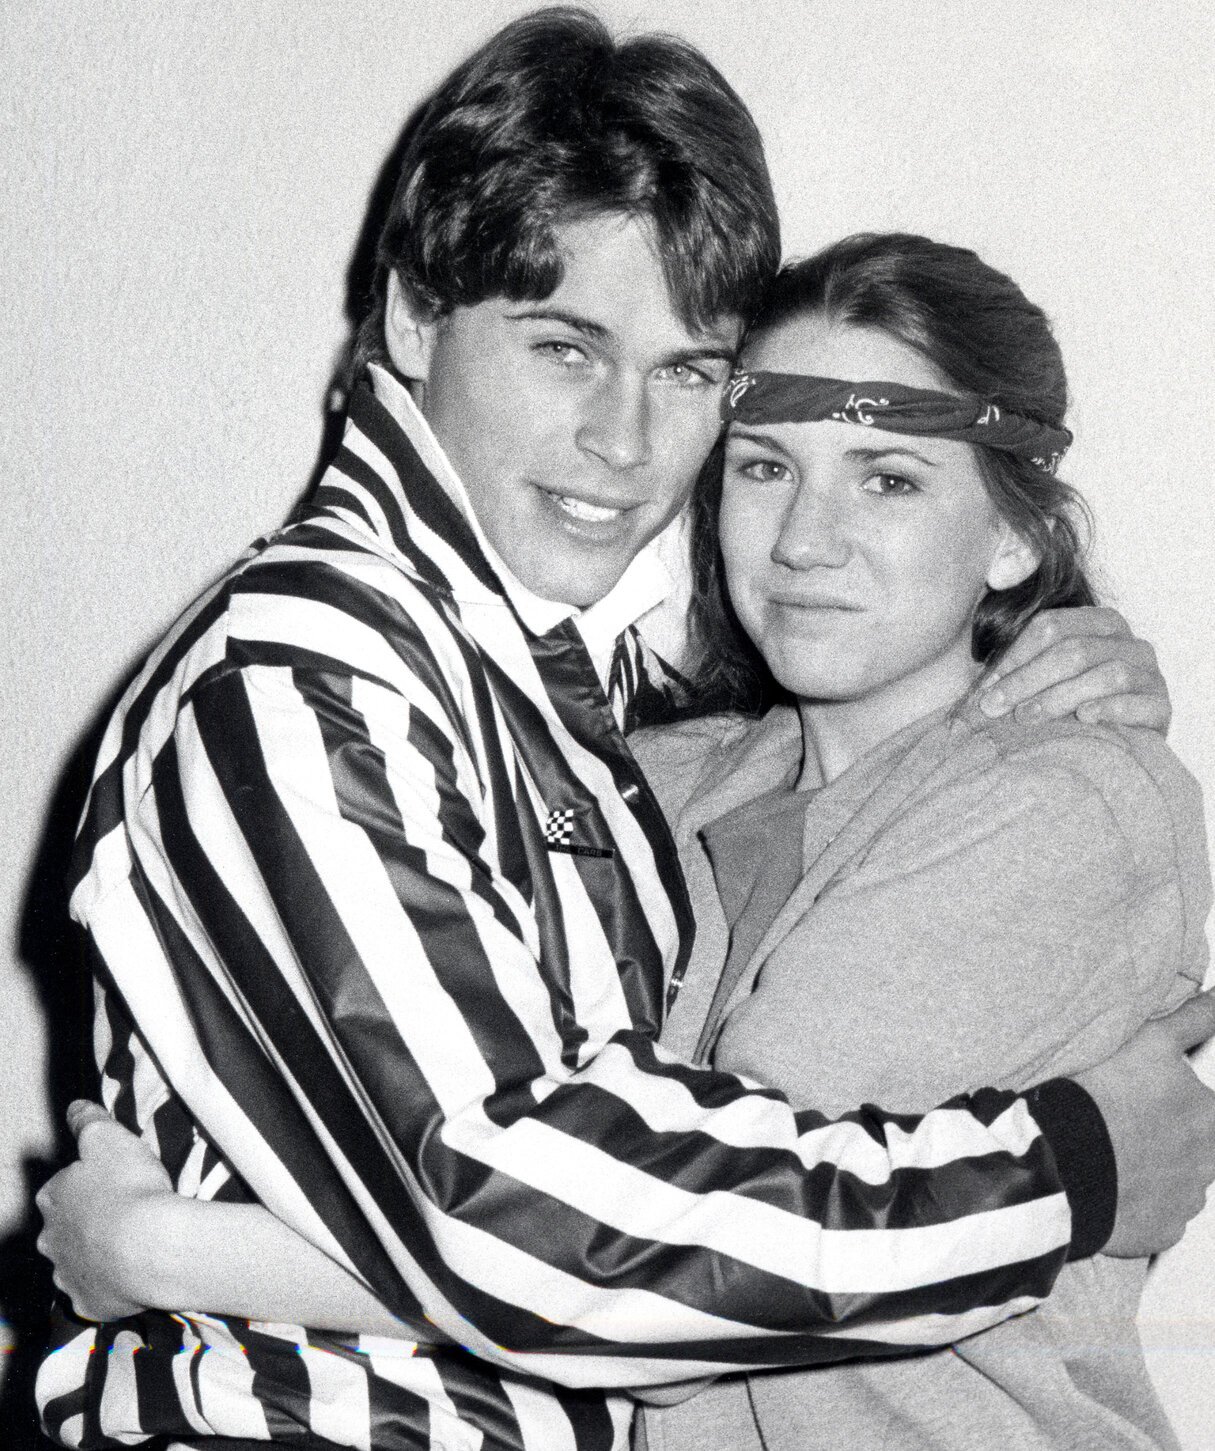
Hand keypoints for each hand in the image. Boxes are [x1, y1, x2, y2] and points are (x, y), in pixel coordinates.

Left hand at [35, 1101, 173, 1320]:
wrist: (150, 1247)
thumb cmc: (129, 1187)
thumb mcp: (109, 1137)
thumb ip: (88, 1121)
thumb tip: (75, 1107)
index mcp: (52, 1197)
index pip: (60, 1187)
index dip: (85, 1184)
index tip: (110, 1182)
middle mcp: (50, 1238)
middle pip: (63, 1228)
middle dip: (85, 1223)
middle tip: (122, 1214)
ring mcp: (67, 1275)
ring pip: (76, 1262)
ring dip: (96, 1255)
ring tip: (130, 1245)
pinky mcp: (88, 1303)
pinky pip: (96, 1293)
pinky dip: (110, 1285)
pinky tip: (131, 1275)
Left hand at [977, 606, 1169, 731]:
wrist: (1119, 739)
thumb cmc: (1071, 704)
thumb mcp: (1045, 677)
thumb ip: (1019, 663)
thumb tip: (979, 667)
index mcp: (1100, 623)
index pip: (1052, 627)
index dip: (1014, 656)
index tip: (985, 687)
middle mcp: (1130, 642)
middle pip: (1074, 651)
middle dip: (1027, 680)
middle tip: (994, 707)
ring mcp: (1151, 674)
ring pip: (1106, 675)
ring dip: (1059, 697)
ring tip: (1026, 718)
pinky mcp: (1162, 707)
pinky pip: (1138, 702)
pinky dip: (1109, 709)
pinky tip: (1083, 719)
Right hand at [1074, 991, 1214, 1256]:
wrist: (1061, 1162)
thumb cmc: (1101, 1097)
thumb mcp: (1150, 1041)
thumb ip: (1197, 1018)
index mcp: (1211, 1116)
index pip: (1211, 1111)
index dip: (1181, 1103)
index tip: (1154, 1100)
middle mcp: (1209, 1162)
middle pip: (1200, 1145)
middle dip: (1171, 1135)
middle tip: (1126, 1121)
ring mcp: (1187, 1202)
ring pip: (1179, 1180)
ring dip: (1155, 1169)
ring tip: (1108, 1151)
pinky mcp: (1162, 1231)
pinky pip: (1157, 1215)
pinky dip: (1139, 1202)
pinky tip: (1110, 1182)